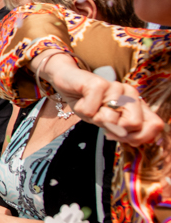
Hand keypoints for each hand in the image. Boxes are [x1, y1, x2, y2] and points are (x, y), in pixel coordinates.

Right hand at [46, 61, 162, 144]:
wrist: (67, 80)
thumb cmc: (87, 102)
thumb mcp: (106, 121)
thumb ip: (124, 130)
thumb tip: (138, 141)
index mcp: (137, 103)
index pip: (154, 125)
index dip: (137, 137)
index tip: (117, 134)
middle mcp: (130, 93)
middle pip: (133, 124)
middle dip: (113, 128)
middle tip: (100, 118)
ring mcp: (116, 87)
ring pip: (109, 119)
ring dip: (94, 118)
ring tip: (90, 107)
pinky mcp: (99, 84)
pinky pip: (90, 111)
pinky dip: (82, 110)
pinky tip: (82, 100)